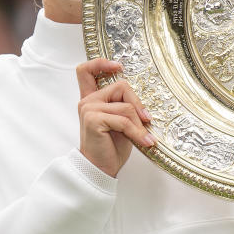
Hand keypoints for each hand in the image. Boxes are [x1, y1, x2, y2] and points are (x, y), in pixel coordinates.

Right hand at [76, 59, 154, 176]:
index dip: (102, 63)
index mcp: (92, 99)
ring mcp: (89, 109)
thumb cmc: (111, 147)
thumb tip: (145, 102)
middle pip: (120, 86)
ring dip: (139, 123)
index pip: (86, 71)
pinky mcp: (94, 120)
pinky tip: (145, 141)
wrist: (100, 169)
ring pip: (126, 106)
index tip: (119, 66)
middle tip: (147, 119)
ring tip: (146, 137)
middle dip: (138, 103)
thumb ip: (124, 106)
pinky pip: (124, 120)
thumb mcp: (121, 122)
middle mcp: (88, 101)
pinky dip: (137, 132)